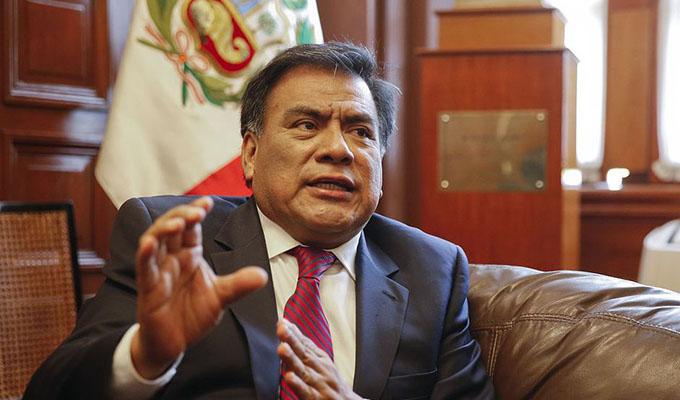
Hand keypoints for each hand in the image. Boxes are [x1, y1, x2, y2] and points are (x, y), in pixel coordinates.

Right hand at [131, 196, 267, 378]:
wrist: (174, 344)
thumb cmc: (192, 315)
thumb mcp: (221, 297)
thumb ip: (239, 284)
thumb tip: (263, 276)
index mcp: (189, 255)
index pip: (190, 227)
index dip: (196, 212)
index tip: (208, 202)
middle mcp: (172, 258)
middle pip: (170, 227)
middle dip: (182, 215)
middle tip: (198, 211)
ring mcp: (158, 271)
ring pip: (154, 241)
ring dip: (163, 229)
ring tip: (177, 223)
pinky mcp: (148, 288)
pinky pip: (144, 268)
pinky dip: (145, 254)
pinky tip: (150, 243)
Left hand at [277, 320, 362, 399]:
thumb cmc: (333, 386)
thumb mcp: (324, 364)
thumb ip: (308, 349)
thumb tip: (292, 328)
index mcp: (321, 361)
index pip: (306, 345)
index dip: (294, 333)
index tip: (283, 322)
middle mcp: (320, 370)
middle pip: (304, 354)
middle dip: (292, 340)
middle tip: (281, 329)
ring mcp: (319, 385)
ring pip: (304, 371)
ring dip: (293, 359)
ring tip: (282, 348)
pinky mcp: (316, 399)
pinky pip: (306, 392)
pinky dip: (298, 384)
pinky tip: (289, 377)